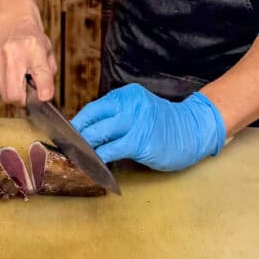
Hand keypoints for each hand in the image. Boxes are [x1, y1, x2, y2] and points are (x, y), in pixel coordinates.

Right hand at [0, 15, 56, 105]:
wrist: (15, 27)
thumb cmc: (34, 44)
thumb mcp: (48, 55)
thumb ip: (48, 78)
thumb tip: (43, 97)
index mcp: (33, 47)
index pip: (40, 74)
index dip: (44, 92)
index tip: (45, 97)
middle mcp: (11, 53)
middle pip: (14, 95)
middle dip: (25, 99)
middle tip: (31, 91)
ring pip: (5, 95)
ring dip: (16, 94)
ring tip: (22, 80)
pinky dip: (7, 88)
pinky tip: (13, 76)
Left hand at [71, 84, 225, 171]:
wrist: (192, 131)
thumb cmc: (162, 124)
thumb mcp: (138, 111)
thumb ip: (117, 116)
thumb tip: (88, 131)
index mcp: (127, 95)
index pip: (94, 108)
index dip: (78, 123)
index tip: (66, 135)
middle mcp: (130, 105)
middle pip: (93, 120)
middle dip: (77, 136)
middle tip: (67, 149)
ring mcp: (135, 122)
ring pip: (99, 134)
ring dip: (85, 148)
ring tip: (77, 157)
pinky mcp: (140, 141)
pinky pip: (112, 149)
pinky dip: (100, 157)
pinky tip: (95, 163)